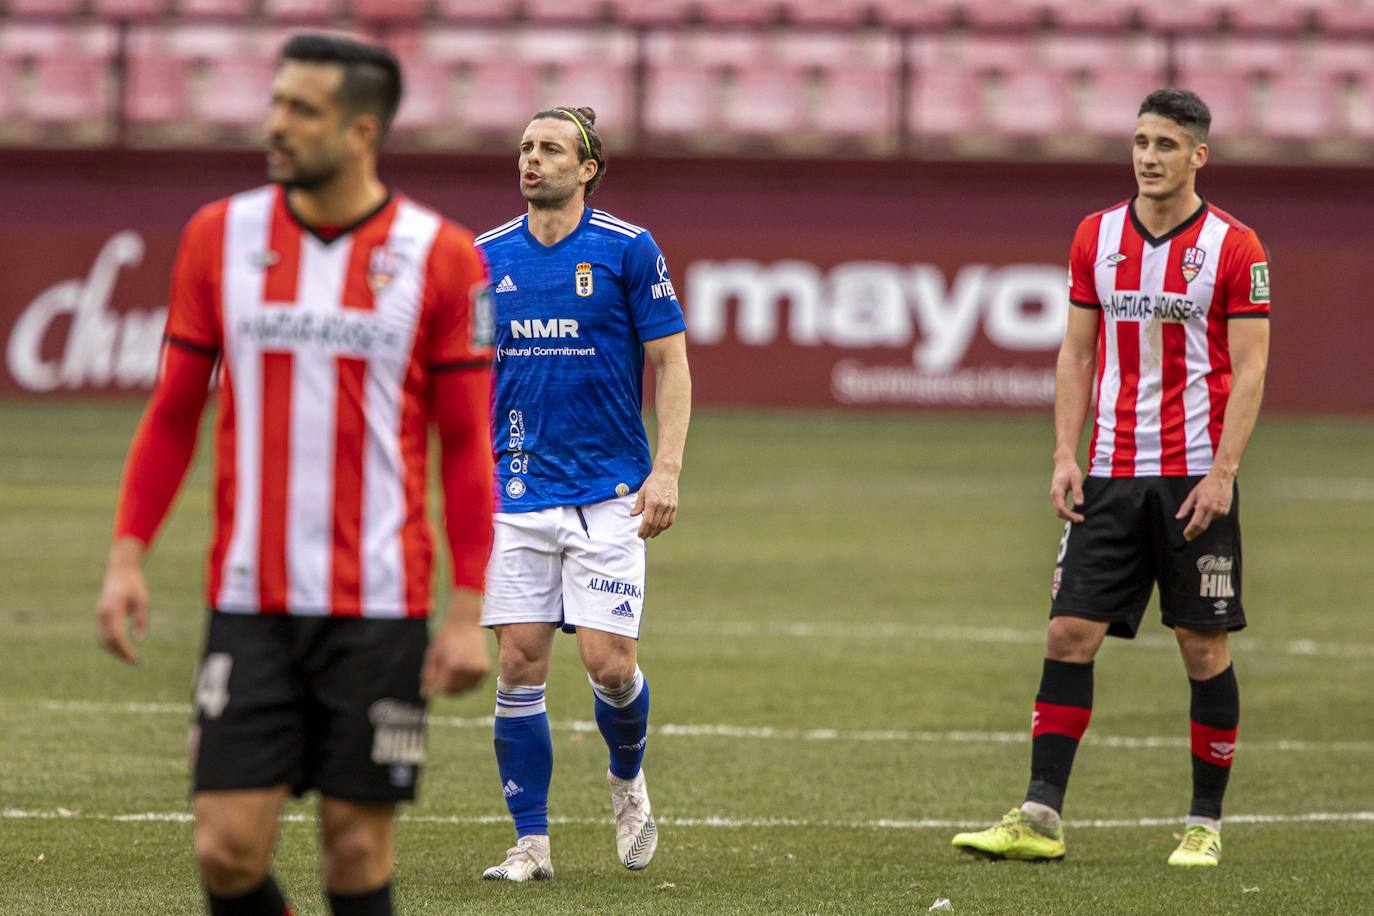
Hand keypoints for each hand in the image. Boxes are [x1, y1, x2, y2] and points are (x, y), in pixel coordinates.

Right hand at [95, 539, 148, 664]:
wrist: (120, 571)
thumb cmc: (134, 584)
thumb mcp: (142, 600)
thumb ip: (141, 619)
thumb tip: (140, 639)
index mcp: (112, 610)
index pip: (116, 636)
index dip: (125, 650)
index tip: (136, 659)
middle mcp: (102, 614)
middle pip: (107, 641)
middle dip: (120, 653)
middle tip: (135, 662)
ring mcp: (99, 615)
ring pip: (103, 639)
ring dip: (115, 650)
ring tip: (130, 658)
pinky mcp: (100, 615)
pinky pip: (103, 634)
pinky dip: (111, 643)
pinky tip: (124, 648)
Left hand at [421, 591, 489, 697]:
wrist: (465, 621)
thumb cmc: (445, 637)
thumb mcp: (432, 655)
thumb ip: (428, 676)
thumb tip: (425, 694)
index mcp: (453, 665)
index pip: (442, 689)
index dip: (436, 685)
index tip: (436, 675)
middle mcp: (468, 669)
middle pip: (454, 691)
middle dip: (446, 685)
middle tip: (445, 669)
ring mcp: (479, 669)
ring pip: (465, 689)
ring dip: (458, 683)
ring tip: (454, 667)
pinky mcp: (485, 668)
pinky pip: (474, 684)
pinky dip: (468, 680)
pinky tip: (463, 668)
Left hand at [630, 469, 677, 538]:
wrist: (667, 474)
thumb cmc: (653, 482)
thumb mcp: (642, 492)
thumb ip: (638, 505)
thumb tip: (632, 515)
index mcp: (652, 502)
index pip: (647, 521)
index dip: (643, 530)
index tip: (639, 535)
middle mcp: (662, 506)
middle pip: (655, 525)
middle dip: (648, 533)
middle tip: (643, 536)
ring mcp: (670, 507)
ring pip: (663, 525)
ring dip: (657, 532)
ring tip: (651, 535)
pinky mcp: (674, 506)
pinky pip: (670, 521)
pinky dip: (665, 527)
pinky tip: (660, 529)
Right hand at [1050, 456, 1085, 522]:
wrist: (1063, 463)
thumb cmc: (1070, 469)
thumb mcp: (1076, 479)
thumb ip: (1077, 491)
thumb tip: (1079, 504)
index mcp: (1057, 491)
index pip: (1061, 508)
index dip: (1070, 515)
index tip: (1080, 518)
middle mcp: (1054, 495)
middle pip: (1059, 511)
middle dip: (1069, 517)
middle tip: (1081, 519)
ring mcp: (1055, 495)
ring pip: (1059, 510)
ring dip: (1067, 515)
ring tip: (1078, 517)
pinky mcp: (1058, 495)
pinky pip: (1060, 506)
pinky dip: (1066, 511)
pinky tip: (1074, 512)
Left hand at [1176, 471, 1233, 541]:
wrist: (1222, 478)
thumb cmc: (1206, 484)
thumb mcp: (1193, 494)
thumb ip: (1185, 507)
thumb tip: (1178, 517)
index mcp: (1203, 505)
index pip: (1196, 523)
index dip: (1190, 531)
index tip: (1186, 535)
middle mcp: (1213, 509)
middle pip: (1203, 526)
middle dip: (1195, 533)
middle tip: (1188, 537)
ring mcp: (1221, 511)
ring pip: (1209, 521)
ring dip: (1203, 520)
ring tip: (1201, 508)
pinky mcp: (1226, 511)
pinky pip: (1215, 517)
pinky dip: (1210, 515)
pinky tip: (1210, 507)